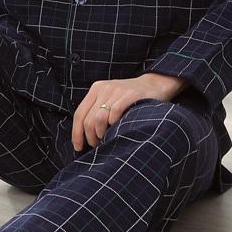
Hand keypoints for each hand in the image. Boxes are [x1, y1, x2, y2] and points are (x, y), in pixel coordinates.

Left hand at [71, 73, 187, 151]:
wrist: (154, 84)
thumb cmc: (130, 99)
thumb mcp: (110, 100)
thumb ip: (97, 112)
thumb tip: (84, 136)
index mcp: (96, 89)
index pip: (79, 114)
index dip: (76, 133)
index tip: (78, 147)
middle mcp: (104, 88)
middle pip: (88, 119)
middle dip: (90, 137)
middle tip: (98, 145)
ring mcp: (117, 90)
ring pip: (99, 118)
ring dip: (101, 134)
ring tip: (107, 139)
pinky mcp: (131, 95)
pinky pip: (115, 112)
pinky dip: (114, 124)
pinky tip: (118, 128)